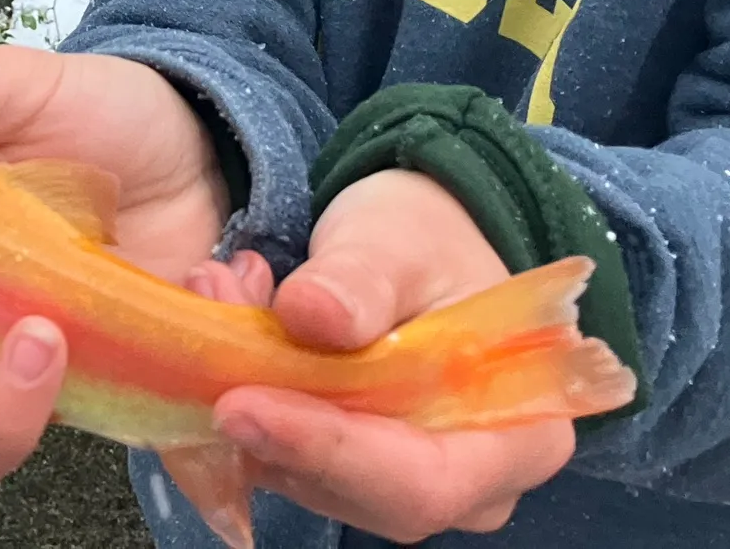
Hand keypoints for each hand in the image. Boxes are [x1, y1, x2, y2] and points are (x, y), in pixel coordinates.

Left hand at [186, 169, 573, 541]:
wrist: (415, 244)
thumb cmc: (428, 240)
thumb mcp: (400, 239)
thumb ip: (361, 279)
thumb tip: (310, 313)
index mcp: (517, 435)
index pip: (420, 479)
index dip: (329, 451)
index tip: (244, 405)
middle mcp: (471, 482)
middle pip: (360, 490)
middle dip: (277, 421)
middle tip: (212, 338)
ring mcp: (406, 482)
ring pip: (311, 476)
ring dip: (251, 400)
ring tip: (218, 299)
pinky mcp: (351, 472)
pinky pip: (289, 458)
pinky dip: (248, 399)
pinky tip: (224, 330)